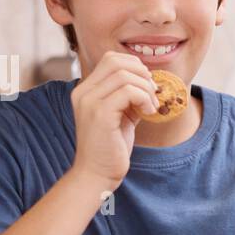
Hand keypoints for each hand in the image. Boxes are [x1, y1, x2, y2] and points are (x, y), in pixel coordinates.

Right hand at [68, 51, 161, 190]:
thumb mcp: (122, 115)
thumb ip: (130, 97)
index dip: (134, 66)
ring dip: (145, 88)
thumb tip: (150, 81)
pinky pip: (128, 91)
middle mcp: (83, 92)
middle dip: (141, 74)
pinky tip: (148, 113)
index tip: (146, 86)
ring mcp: (89, 102)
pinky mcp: (100, 114)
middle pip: (116, 61)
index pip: (110, 59)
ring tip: (151, 106)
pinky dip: (144, 98)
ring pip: (124, 75)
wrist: (97, 175)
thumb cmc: (111, 148)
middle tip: (152, 94)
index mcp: (85, 90)